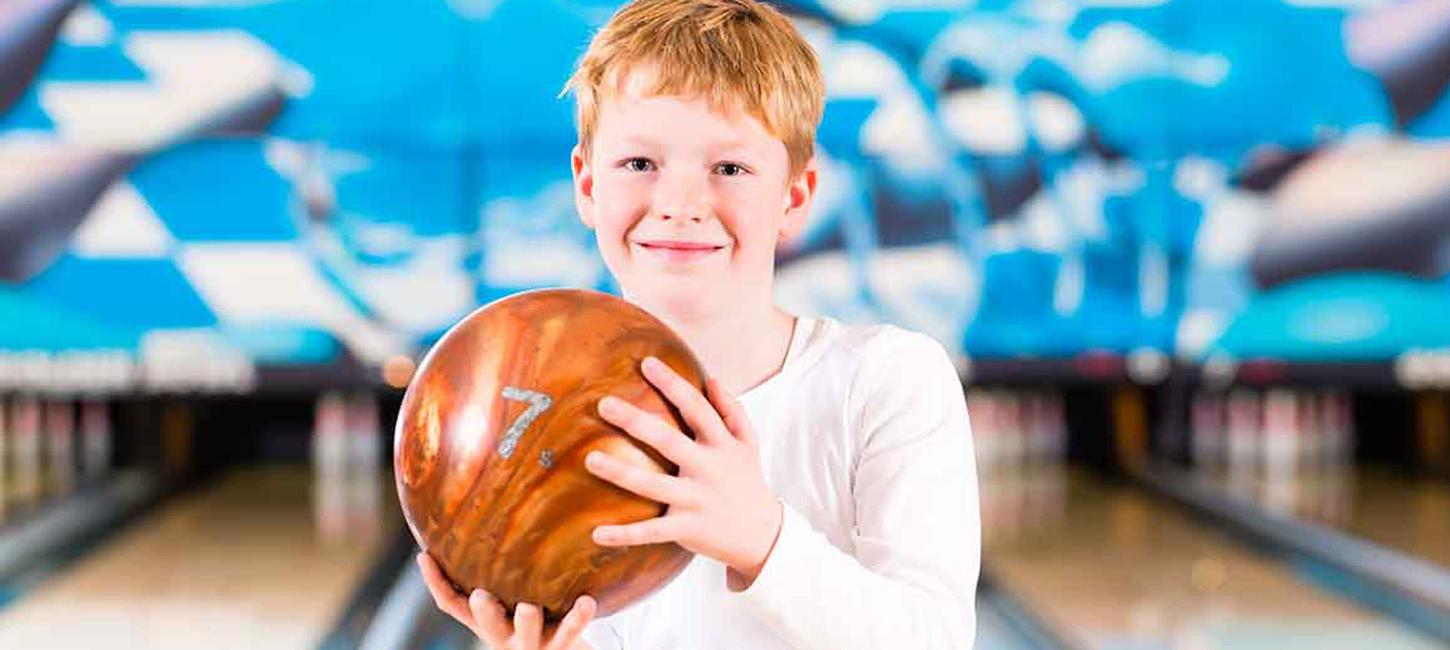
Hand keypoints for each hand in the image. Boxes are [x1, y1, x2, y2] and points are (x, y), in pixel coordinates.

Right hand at [416, 552, 596, 649]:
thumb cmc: (531, 618)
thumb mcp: (506, 600)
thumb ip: (494, 572)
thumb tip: (482, 515)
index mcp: (483, 621)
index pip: (451, 604)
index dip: (435, 582)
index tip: (424, 555)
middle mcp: (502, 634)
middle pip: (485, 623)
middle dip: (484, 610)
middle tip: (482, 595)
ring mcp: (531, 642)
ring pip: (527, 629)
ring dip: (527, 618)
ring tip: (529, 608)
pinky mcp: (560, 646)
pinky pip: (570, 631)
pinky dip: (578, 617)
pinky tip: (586, 600)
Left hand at [586, 356, 783, 589]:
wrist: (762, 535)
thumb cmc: (748, 481)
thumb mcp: (748, 443)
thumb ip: (733, 410)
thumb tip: (712, 378)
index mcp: (721, 445)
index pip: (696, 407)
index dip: (673, 384)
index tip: (646, 363)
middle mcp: (708, 469)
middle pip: (668, 441)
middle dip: (636, 422)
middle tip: (604, 404)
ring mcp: (697, 500)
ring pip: (653, 485)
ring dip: (621, 474)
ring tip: (590, 460)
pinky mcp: (688, 528)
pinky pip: (652, 532)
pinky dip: (625, 534)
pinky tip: (596, 533)